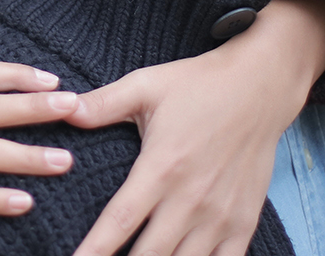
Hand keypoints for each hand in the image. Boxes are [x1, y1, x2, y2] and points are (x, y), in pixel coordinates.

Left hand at [66, 0, 324, 255]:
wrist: (262, 87)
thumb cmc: (199, 85)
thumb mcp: (146, 85)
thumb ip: (103, 104)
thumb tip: (62, 108)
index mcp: (161, 168)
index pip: (119, 222)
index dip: (94, 251)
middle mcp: (191, 199)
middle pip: (150, 255)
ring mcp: (221, 215)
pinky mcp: (244, 222)